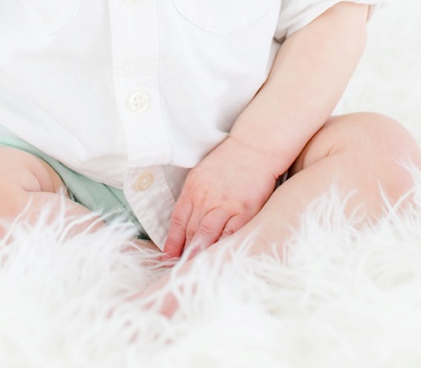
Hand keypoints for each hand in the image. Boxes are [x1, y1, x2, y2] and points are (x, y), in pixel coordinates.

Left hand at [163, 136, 277, 261]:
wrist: (254, 147)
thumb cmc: (228, 160)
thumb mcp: (201, 173)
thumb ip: (193, 196)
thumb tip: (186, 220)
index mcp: (192, 189)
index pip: (177, 221)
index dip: (171, 242)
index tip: (167, 258)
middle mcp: (206, 198)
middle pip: (191, 232)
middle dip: (184, 253)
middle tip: (178, 271)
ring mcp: (225, 205)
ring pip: (207, 236)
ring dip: (200, 255)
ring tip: (194, 272)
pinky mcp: (244, 210)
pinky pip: (231, 234)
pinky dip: (223, 248)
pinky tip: (219, 259)